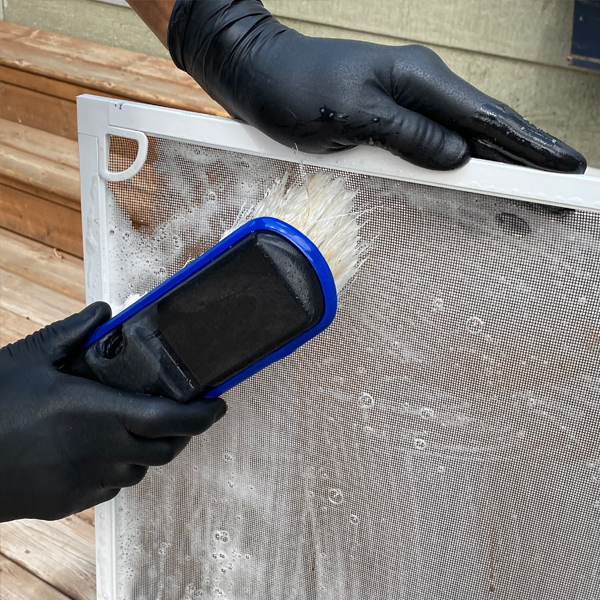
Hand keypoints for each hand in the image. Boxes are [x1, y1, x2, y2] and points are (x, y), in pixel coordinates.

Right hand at [0, 302, 225, 521]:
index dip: (202, 415)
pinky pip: (112, 487)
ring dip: (149, 450)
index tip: (219, 405)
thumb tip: (106, 311)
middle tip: (183, 414)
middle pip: (165, 449)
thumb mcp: (31, 357)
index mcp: (96, 412)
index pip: (168, 419)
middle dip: (183, 432)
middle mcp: (98, 450)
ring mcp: (85, 481)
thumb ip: (75, 332)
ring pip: (140, 470)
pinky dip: (119, 468)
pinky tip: (101, 450)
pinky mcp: (69, 502)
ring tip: (137, 428)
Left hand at [168, 0, 585, 171]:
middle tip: (563, 188)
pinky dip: (464, 163)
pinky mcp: (394, 115)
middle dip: (527, 158)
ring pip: (465, 137)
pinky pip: (438, 142)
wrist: (260, 72)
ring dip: (500, 164)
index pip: (488, 120)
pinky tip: (477, 178)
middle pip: (487, 128)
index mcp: (420, 82)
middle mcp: (423, 87)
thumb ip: (406, 136)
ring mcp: (409, 100)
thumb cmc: (295, 91)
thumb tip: (458, 157)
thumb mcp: (349, 117)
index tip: (568, 169)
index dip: (531, 147)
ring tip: (532, 191)